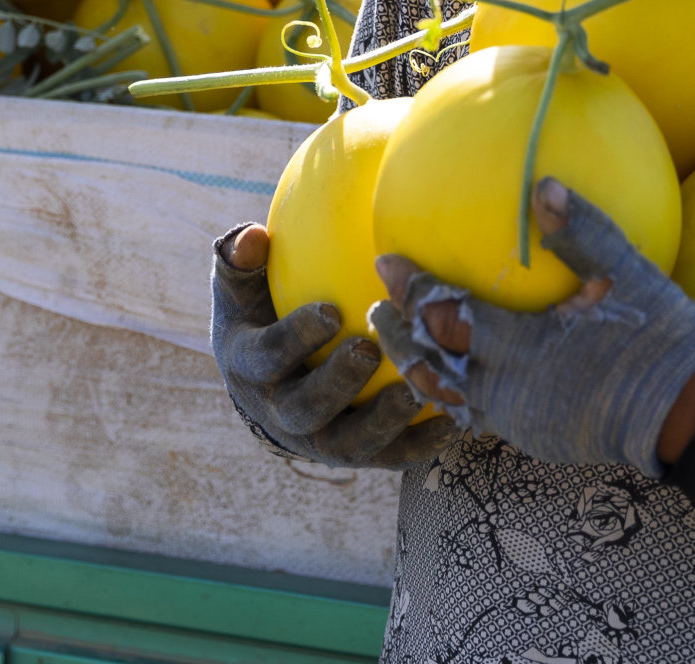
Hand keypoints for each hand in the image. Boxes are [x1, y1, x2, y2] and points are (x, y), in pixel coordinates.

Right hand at [211, 224, 451, 471]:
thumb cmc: (260, 315)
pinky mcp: (355, 452)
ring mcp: (319, 440)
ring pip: (349, 443)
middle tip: (370, 349)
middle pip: (306, 409)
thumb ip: (241, 262)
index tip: (331, 311)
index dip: (296, 339)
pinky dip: (419, 445)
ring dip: (383, 421)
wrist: (268, 384)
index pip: (268, 357)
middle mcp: (281, 413)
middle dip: (338, 382)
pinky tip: (453, 422)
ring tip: (415, 390)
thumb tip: (253, 237)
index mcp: (251, 369)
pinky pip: (387, 457)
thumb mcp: (241, 289)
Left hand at [369, 180, 694, 477]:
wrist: (691, 413)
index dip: (414, 291)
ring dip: (419, 370)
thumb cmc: (661, 336)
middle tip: (374, 307)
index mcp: (523, 346)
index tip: (386, 263)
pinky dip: (451, 397)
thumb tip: (544, 183)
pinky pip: (476, 417)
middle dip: (398, 334)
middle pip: (431, 365)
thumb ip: (580, 231)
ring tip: (399, 346)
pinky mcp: (531, 438)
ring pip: (447, 399)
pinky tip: (449, 378)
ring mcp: (518, 421)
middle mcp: (509, 390)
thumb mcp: (625, 275)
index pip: (448, 317)